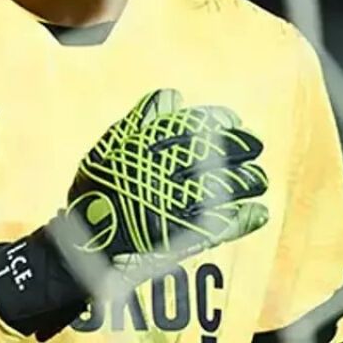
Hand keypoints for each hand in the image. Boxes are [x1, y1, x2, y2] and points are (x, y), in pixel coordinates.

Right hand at [0, 88, 269, 338]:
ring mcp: (172, 205)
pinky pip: (221, 226)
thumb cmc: (95, 194)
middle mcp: (157, 173)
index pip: (187, 126)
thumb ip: (140, 123)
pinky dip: (243, 220)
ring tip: (259, 180)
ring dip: (246, 181)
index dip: (214, 121)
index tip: (232, 119)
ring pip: (221, 187)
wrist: (82, 246)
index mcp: (140, 148)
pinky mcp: (182, 238)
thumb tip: (173, 97)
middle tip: (256, 144)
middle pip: (210, 154)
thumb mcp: (109, 150)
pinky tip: (260, 213)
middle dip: (238, 147)